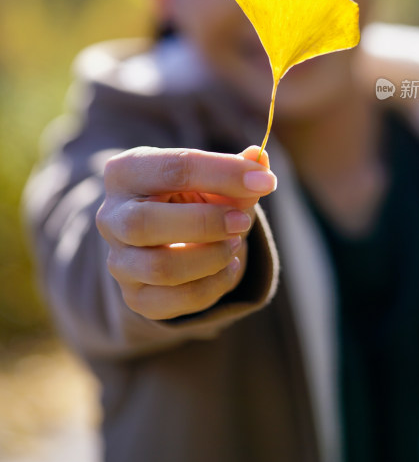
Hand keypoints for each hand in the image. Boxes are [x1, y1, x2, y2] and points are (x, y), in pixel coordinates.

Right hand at [96, 145, 275, 319]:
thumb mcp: (211, 175)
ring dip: (211, 257)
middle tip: (243, 221)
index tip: (264, 181)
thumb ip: (237, 167)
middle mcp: (111, 216)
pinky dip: (212, 286)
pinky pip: (173, 301)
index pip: (174, 168)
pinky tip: (229, 267)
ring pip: (160, 268)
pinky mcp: (134, 296)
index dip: (224, 174)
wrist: (166, 234)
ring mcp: (118, 261)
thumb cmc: (190, 194)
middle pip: (145, 223)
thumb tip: (261, 159)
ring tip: (235, 243)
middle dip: (205, 223)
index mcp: (126, 171)